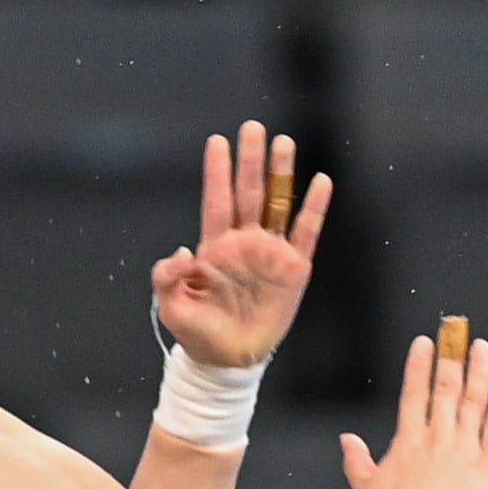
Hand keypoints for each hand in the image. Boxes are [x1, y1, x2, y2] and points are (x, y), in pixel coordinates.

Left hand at [152, 121, 333, 368]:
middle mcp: (243, 242)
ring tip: (284, 142)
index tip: (217, 141)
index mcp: (214, 248)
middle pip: (248, 192)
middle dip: (250, 160)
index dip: (217, 172)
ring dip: (281, 174)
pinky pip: (306, 232)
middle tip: (252, 128)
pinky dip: (314, 208)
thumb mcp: (172, 308)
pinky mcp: (294, 268)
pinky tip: (320, 182)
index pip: (216, 200)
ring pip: (278, 204)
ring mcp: (270, 252)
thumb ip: (167, 279)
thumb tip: (182, 252)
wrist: (229, 360)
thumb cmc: (198, 333)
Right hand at [341, 335, 487, 488]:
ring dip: (479, 369)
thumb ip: (356, 460)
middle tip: (456, 332)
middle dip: (451, 357)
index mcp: (408, 441)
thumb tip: (347, 440)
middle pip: (446, 388)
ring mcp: (465, 447)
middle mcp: (438, 437)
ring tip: (482, 346)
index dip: (420, 365)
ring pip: (474, 399)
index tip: (425, 344)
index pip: (414, 393)